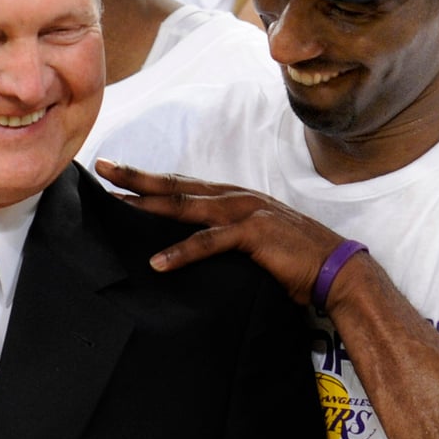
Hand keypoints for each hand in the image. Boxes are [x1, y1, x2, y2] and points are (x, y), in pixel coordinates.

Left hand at [95, 159, 345, 305]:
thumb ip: (224, 236)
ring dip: (147, 203)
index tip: (117, 173)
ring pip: (185, 206)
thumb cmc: (293, 259)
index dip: (148, 178)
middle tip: (103, 168)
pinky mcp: (253, 234)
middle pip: (175, 185)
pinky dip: (180, 252)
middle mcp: (234, 198)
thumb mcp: (251, 242)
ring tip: (116, 204)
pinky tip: (156, 262)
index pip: (181, 184)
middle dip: (136, 177)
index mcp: (232, 198)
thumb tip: (191, 244)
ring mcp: (243, 213)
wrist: (336, 270)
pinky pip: (209, 243)